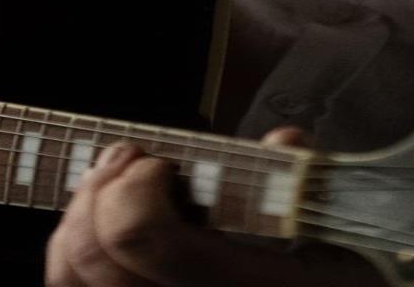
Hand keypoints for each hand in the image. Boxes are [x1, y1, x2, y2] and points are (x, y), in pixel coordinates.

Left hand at [45, 127, 385, 286]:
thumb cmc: (341, 276)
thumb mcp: (344, 236)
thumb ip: (310, 184)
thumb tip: (285, 142)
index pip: (140, 237)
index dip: (139, 185)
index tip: (165, 164)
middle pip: (95, 253)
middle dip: (103, 189)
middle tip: (136, 161)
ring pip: (69, 276)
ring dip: (82, 214)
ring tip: (116, 185)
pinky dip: (72, 248)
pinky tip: (104, 223)